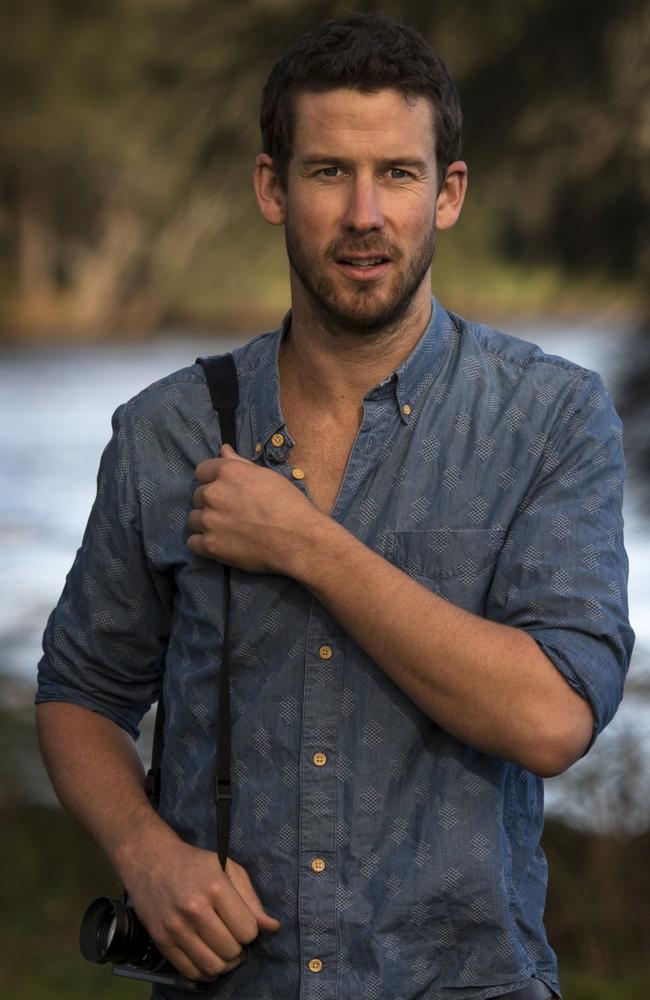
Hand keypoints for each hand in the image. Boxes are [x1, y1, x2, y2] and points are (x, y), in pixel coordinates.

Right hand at [124, 837, 279, 981]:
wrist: (151, 861)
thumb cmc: (195, 864)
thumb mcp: (228, 869)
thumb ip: (251, 900)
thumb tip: (273, 928)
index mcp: (216, 887)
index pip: (248, 931)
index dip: (250, 930)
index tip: (242, 921)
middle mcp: (194, 909)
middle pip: (231, 951)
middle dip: (238, 947)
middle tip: (233, 936)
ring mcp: (175, 927)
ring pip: (213, 967)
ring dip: (224, 963)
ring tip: (223, 949)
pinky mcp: (161, 941)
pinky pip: (191, 972)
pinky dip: (205, 971)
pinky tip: (208, 957)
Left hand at [187, 444, 323, 574]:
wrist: (297, 538)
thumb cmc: (288, 504)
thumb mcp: (266, 476)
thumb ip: (240, 463)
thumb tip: (223, 449)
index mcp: (227, 472)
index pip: (201, 471)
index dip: (212, 480)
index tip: (225, 491)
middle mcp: (214, 494)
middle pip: (198, 496)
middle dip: (211, 502)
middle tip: (231, 512)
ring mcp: (210, 521)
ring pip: (194, 518)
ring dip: (206, 522)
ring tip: (227, 529)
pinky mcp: (210, 545)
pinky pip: (193, 542)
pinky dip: (203, 543)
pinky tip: (220, 543)